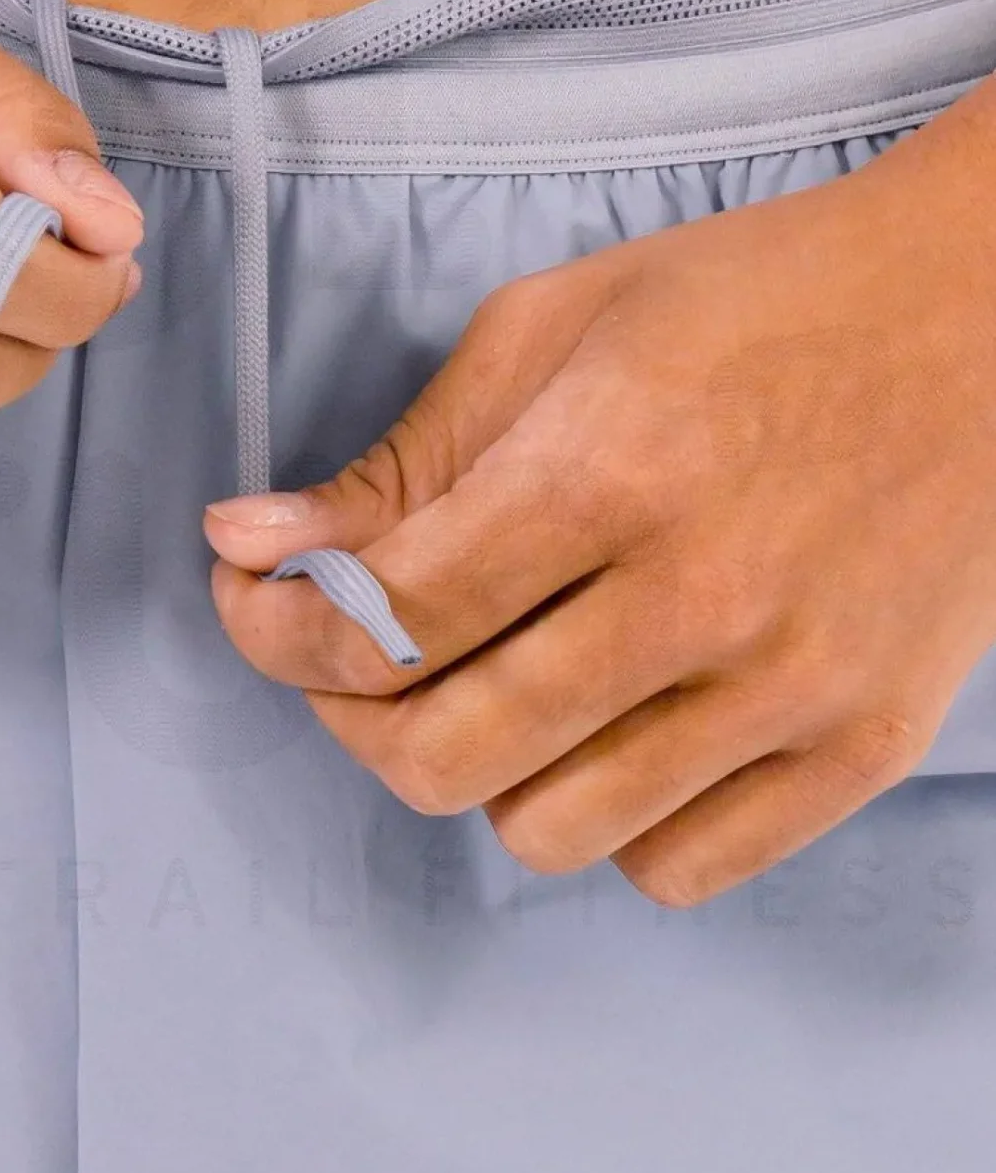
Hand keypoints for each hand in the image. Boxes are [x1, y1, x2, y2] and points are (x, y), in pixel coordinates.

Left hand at [205, 87, 995, 905]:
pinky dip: (619, 824)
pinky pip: (676, 870)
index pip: (385, 625)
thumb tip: (250, 548)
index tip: (264, 602)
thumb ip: (399, 462)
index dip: (281, 632)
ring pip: (547, 834)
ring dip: (492, 772)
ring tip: (512, 684)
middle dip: (359, 719)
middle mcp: (703, 597)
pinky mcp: (865, 749)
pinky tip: (620, 733)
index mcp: (610, 467)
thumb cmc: (759, 302)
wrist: (993, 313)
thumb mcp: (555, 328)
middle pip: (443, 759)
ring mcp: (794, 689)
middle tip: (362, 663)